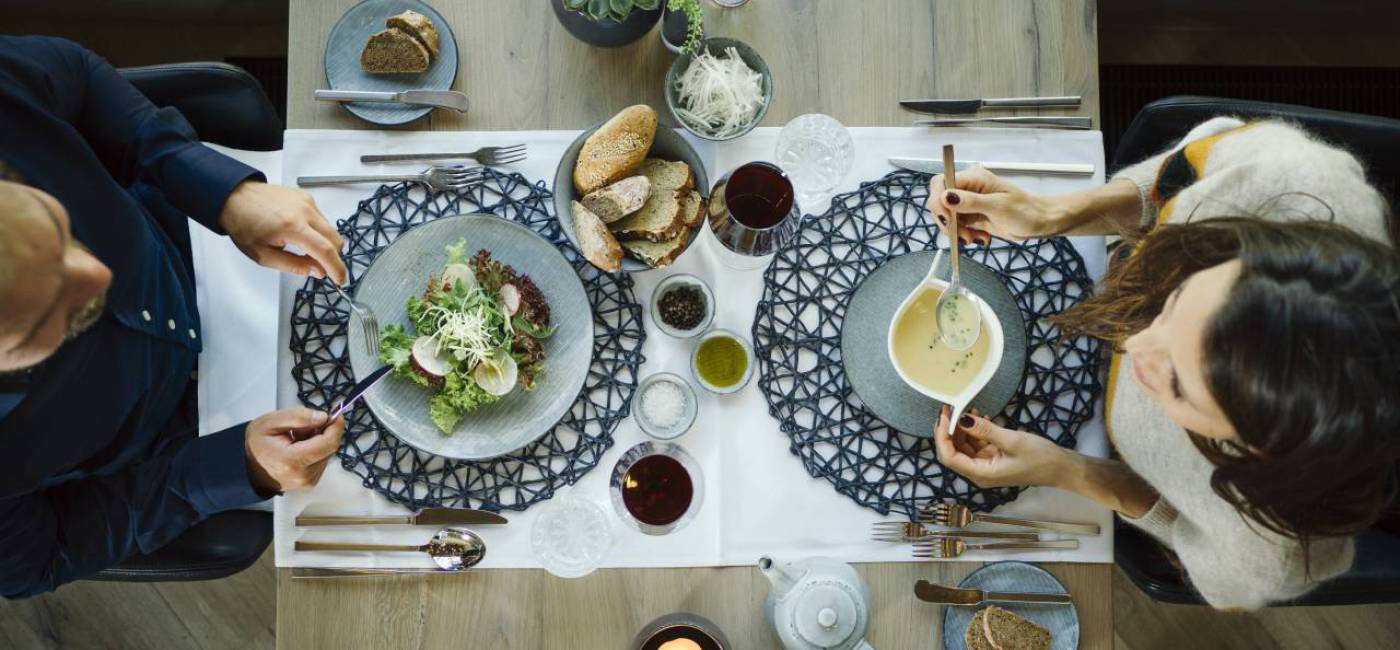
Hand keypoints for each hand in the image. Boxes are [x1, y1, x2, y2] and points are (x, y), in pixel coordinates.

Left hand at [219, 181, 348, 284]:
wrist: (234, 197)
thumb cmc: (243, 224)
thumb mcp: (264, 255)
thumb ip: (295, 266)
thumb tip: (318, 271)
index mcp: (292, 227)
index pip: (325, 251)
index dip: (336, 268)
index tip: (339, 279)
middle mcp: (304, 211)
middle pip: (335, 239)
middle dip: (333, 257)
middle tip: (321, 267)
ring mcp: (307, 201)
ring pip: (330, 229)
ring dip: (325, 243)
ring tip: (305, 248)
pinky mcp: (306, 197)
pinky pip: (322, 218)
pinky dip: (318, 230)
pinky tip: (302, 233)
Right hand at [244, 407, 345, 492]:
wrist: (247, 467)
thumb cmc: (257, 445)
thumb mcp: (270, 422)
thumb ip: (298, 417)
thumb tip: (322, 417)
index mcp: (291, 461)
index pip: (328, 443)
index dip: (335, 426)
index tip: (335, 413)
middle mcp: (303, 476)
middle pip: (329, 447)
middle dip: (322, 432)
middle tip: (302, 426)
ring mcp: (307, 482)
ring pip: (327, 453)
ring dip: (318, 441)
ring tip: (295, 439)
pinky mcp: (310, 482)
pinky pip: (322, 460)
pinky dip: (315, 450)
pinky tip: (299, 448)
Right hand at [927, 167, 1063, 243]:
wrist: (1038, 222)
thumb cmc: (1025, 211)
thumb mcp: (998, 206)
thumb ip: (971, 202)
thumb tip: (947, 197)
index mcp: (973, 178)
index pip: (942, 183)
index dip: (939, 201)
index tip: (948, 219)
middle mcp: (967, 188)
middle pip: (939, 201)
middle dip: (947, 221)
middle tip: (963, 235)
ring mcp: (967, 203)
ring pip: (946, 217)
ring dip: (956, 231)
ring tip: (974, 238)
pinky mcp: (970, 216)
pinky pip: (956, 227)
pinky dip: (963, 236)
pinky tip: (979, 237)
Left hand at [933, 405, 1071, 487]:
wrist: (1060, 468)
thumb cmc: (1040, 458)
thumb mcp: (1012, 441)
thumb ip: (985, 430)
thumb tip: (962, 418)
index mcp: (981, 474)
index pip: (949, 457)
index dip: (942, 437)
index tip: (943, 416)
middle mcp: (979, 472)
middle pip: (953, 451)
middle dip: (948, 430)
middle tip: (949, 408)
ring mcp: (985, 466)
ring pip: (963, 446)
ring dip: (962, 428)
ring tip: (967, 408)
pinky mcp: (992, 459)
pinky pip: (976, 444)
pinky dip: (975, 431)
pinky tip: (980, 417)